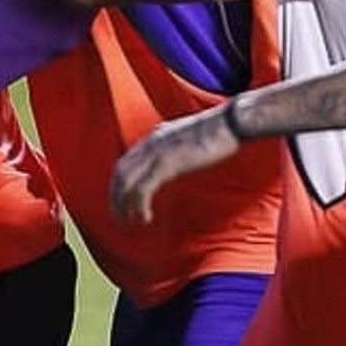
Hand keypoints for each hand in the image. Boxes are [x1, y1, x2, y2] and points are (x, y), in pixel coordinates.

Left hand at [111, 106, 241, 223]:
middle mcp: (150, 144)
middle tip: (120, 216)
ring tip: (131, 221)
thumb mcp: (186, 135)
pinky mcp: (167, 164)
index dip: (117, 184)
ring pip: (127, 182)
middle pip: (120, 173)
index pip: (124, 162)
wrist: (229, 123)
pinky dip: (139, 205)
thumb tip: (170, 151)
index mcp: (154, 138)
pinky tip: (146, 217)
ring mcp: (156, 153)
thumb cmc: (216, 131)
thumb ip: (173, 143)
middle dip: (116, 197)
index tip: (120, 201)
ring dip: (124, 204)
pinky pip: (143, 188)